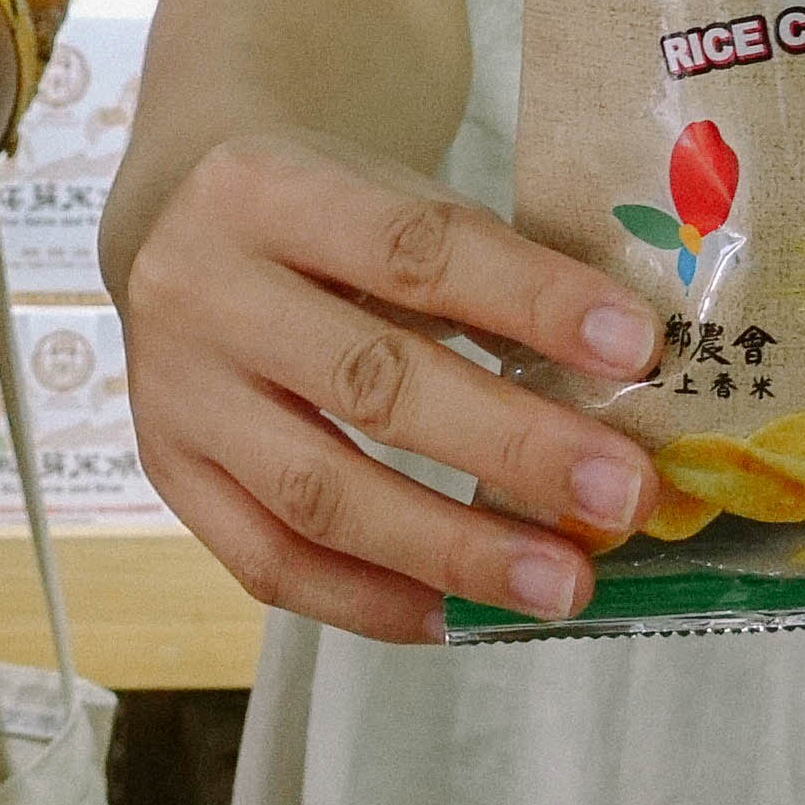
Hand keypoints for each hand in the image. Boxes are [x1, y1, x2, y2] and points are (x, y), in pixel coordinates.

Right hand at [116, 127, 666, 644]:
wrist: (179, 223)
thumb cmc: (325, 218)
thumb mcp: (391, 198)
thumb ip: (485, 277)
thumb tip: (622, 388)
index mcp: (266, 188)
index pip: (414, 247)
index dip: (530, 300)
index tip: (637, 349)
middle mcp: (200, 290)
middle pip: (369, 382)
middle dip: (512, 448)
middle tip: (622, 496)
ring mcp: (172, 395)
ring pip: (317, 493)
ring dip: (452, 549)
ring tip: (561, 584)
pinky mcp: (167, 477)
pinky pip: (268, 564)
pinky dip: (370, 602)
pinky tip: (458, 616)